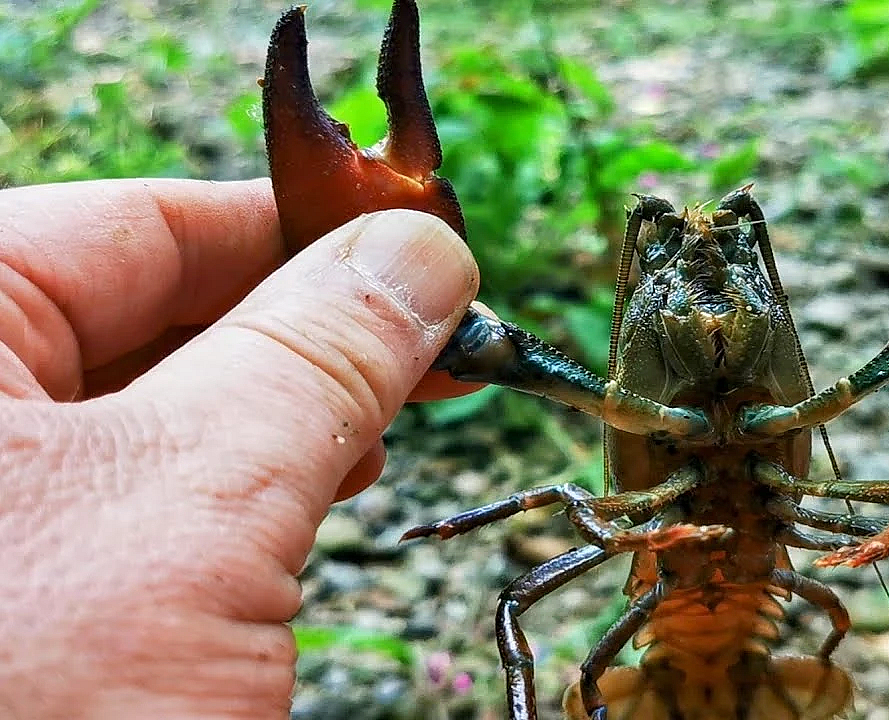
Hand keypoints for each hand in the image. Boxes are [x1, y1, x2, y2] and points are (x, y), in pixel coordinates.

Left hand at [0, 179, 476, 718]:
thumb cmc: (30, 707)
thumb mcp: (199, 506)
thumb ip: (318, 355)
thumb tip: (420, 256)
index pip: (144, 223)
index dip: (302, 232)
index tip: (420, 255)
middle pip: (152, 305)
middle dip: (304, 329)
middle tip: (427, 348)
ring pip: (158, 400)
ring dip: (283, 408)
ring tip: (368, 432)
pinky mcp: (26, 571)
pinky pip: (145, 488)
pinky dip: (241, 480)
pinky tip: (306, 487)